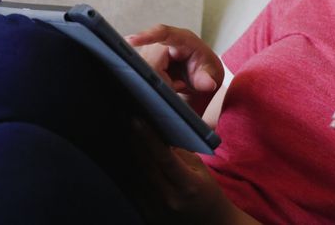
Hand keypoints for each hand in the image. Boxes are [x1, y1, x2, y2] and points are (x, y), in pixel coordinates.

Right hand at [127, 24, 222, 112]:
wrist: (199, 72)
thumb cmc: (204, 67)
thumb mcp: (210, 72)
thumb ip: (208, 78)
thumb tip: (208, 84)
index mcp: (182, 38)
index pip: (162, 33)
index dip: (146, 36)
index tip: (131, 40)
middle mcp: (163, 42)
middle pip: (151, 62)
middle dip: (163, 79)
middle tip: (179, 84)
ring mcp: (151, 50)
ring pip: (144, 71)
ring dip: (159, 82)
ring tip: (175, 82)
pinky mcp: (145, 60)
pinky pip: (142, 74)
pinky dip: (155, 83)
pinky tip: (166, 82)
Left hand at [129, 119, 255, 224]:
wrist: (208, 223)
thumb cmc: (206, 192)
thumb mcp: (200, 169)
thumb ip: (180, 153)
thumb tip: (159, 132)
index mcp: (188, 185)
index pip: (164, 158)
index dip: (149, 138)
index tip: (137, 120)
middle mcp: (170, 199)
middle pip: (145, 166)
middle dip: (135, 142)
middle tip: (126, 120)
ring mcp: (156, 210)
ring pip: (135, 177)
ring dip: (130, 155)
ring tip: (126, 136)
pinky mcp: (147, 216)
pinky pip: (133, 190)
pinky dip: (130, 173)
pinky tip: (128, 159)